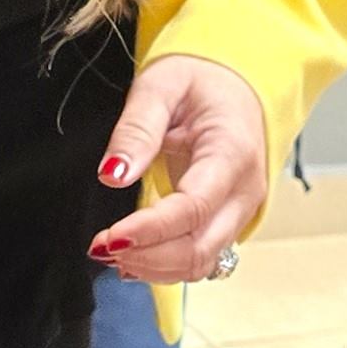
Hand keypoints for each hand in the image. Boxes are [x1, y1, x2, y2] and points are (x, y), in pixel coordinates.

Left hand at [91, 53, 267, 283]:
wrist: (236, 84)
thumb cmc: (201, 80)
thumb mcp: (161, 85)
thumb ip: (136, 129)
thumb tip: (112, 174)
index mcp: (232, 153)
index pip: (193, 209)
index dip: (150, 231)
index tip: (109, 238)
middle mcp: (245, 191)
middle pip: (200, 248)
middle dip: (148, 258)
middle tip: (101, 247)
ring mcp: (241, 210)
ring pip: (201, 262)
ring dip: (155, 268)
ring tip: (111, 253)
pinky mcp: (229, 221)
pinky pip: (201, 257)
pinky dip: (167, 266)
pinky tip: (134, 257)